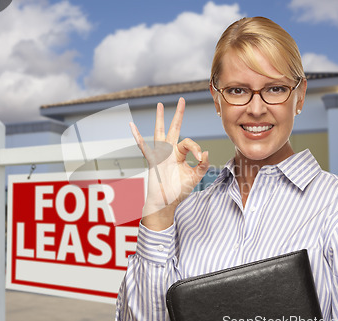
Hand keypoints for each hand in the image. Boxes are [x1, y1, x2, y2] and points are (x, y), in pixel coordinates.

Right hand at [130, 97, 209, 230]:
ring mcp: (160, 155)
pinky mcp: (152, 161)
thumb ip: (202, 165)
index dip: (196, 148)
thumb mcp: (195, 177)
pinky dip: (138, 136)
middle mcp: (170, 152)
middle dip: (178, 115)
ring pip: (160, 132)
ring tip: (160, 105)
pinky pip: (144, 147)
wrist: (166, 202)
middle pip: (174, 129)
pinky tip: (132, 126)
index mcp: (180, 155)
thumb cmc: (178, 191)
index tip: (200, 158)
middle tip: (182, 100)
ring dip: (160, 119)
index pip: (189, 143)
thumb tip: (205, 152)